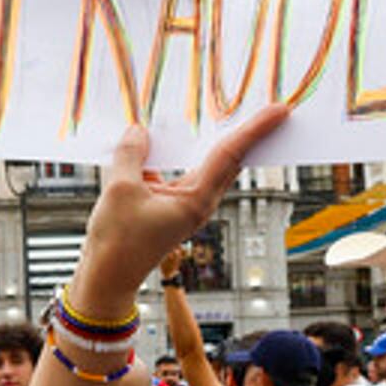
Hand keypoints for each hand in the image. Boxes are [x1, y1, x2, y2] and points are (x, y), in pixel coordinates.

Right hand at [74, 109, 288, 310]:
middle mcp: (197, 202)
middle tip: (268, 108)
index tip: (279, 111)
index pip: (230, 155)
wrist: (106, 277)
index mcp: (195, 200)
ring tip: (216, 113)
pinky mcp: (169, 206)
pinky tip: (154, 140)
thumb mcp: (120, 188)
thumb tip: (138, 132)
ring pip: (202, 164)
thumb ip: (131, 154)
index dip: (255, 129)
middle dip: (247, 133)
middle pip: (228, 159)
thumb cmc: (117, 242)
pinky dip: (170, 155)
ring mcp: (185, 205)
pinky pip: (176, 172)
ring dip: (206, 141)